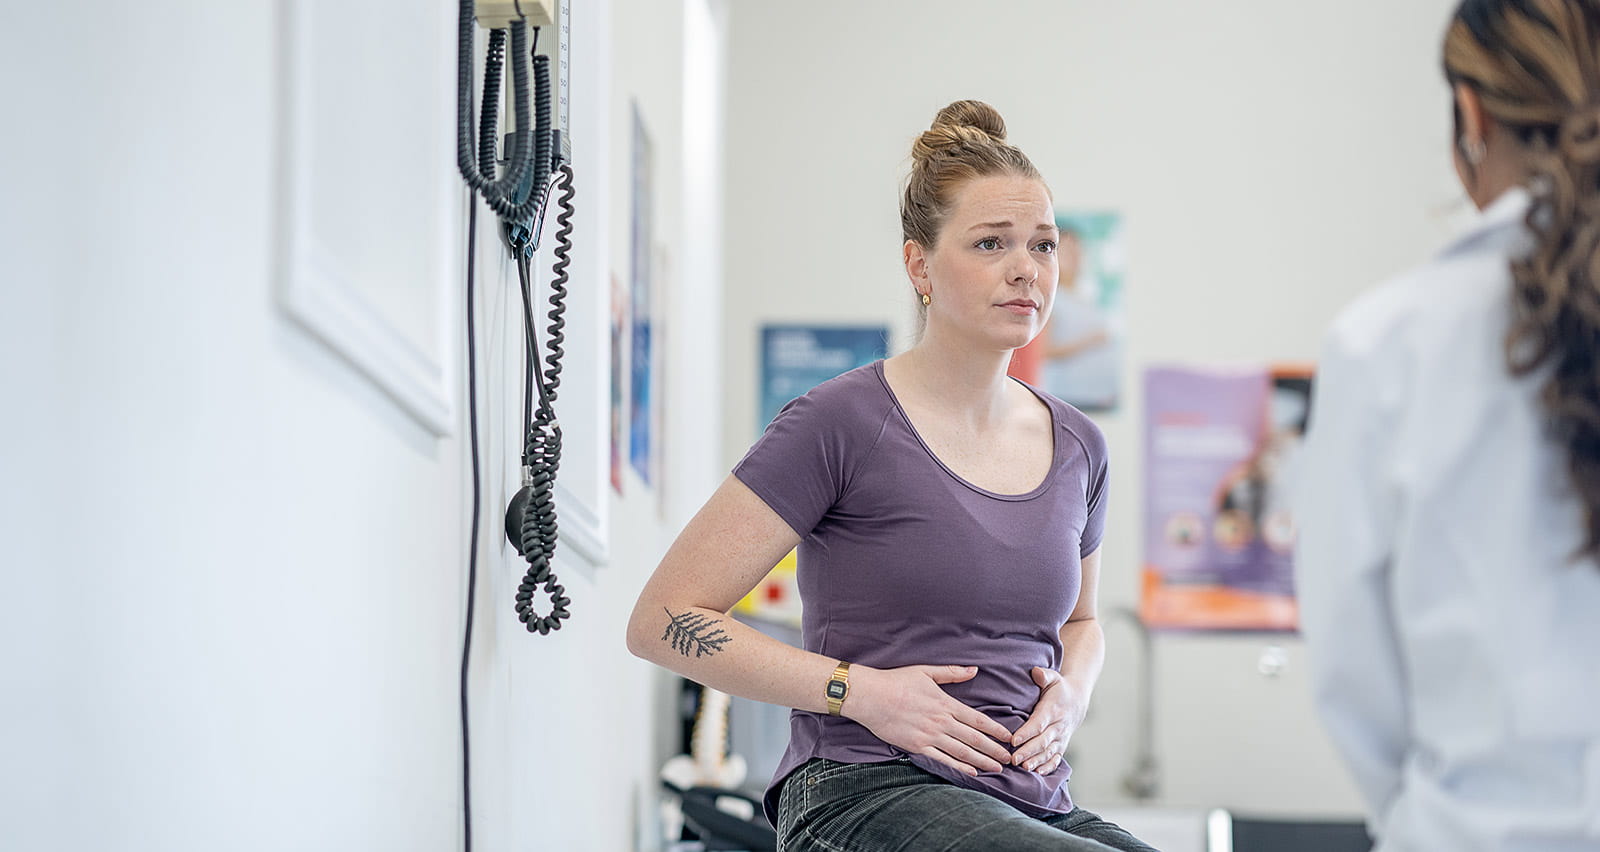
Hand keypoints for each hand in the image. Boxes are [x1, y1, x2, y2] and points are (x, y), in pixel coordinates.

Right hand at [843, 664, 1015, 776]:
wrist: (870, 696)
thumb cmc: (896, 681)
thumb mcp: (926, 671)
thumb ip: (952, 672)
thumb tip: (974, 670)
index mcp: (946, 704)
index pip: (978, 720)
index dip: (996, 730)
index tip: (1009, 738)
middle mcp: (941, 722)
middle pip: (975, 739)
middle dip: (995, 750)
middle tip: (1010, 759)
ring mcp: (930, 736)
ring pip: (962, 752)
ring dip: (982, 761)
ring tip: (997, 769)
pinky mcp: (917, 747)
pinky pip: (942, 760)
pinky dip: (959, 768)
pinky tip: (972, 773)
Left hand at [1010, 667, 1085, 773]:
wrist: (1077, 701)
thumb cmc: (1059, 689)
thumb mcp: (1053, 678)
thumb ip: (1044, 675)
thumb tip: (1036, 672)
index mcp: (1053, 709)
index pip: (1039, 723)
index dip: (1027, 732)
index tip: (1013, 740)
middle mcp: (1058, 726)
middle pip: (1043, 741)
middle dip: (1028, 751)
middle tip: (1014, 759)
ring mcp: (1061, 738)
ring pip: (1049, 752)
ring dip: (1037, 761)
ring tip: (1024, 768)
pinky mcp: (1061, 746)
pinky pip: (1056, 759)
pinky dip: (1048, 767)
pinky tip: (1038, 773)